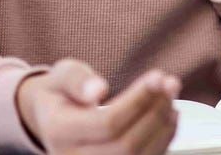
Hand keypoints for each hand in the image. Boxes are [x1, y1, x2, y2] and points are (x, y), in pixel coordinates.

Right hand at [15, 59, 179, 154]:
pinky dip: (162, 141)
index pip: (107, 124)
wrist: (50, 119)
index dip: (138, 101)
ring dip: (163, 127)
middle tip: (170, 83)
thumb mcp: (61, 75)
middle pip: (126, 145)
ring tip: (171, 97)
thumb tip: (98, 90)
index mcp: (59, 131)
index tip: (157, 76)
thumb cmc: (60, 92)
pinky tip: (169, 117)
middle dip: (155, 112)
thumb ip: (77, 80)